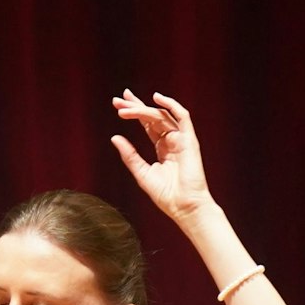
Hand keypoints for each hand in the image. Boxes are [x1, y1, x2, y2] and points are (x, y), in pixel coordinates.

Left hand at [110, 89, 213, 221]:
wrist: (184, 206)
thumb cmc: (166, 195)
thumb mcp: (141, 173)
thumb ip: (129, 155)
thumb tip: (115, 137)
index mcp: (162, 148)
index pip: (147, 124)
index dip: (134, 112)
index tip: (118, 104)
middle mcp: (171, 140)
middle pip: (152, 117)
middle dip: (135, 106)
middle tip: (117, 100)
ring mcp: (181, 139)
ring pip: (161, 116)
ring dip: (143, 109)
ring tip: (125, 108)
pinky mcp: (189, 140)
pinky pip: (183, 117)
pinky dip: (171, 105)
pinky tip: (157, 98)